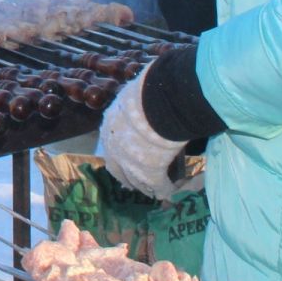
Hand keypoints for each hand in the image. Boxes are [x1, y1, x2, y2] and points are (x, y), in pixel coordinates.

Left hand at [96, 72, 189, 199]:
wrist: (158, 102)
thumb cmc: (149, 91)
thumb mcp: (136, 97)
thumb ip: (138, 107)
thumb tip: (149, 103)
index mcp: (110, 126)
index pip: (112, 146)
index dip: (121, 155)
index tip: (128, 161)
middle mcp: (114, 147)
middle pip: (118, 169)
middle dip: (127, 176)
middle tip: (137, 183)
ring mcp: (129, 162)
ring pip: (136, 180)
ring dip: (146, 185)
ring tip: (156, 189)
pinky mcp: (148, 173)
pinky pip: (157, 185)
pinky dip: (165, 188)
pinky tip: (172, 189)